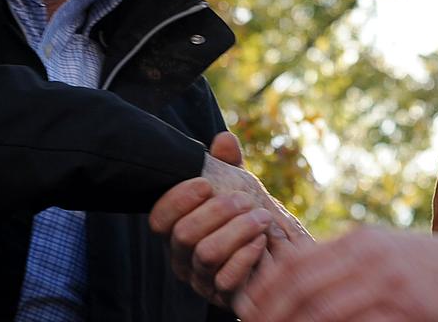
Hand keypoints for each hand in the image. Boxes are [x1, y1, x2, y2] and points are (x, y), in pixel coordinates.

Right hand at [149, 132, 310, 304]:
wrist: (278, 258)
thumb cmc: (247, 219)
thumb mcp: (239, 188)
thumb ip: (228, 165)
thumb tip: (224, 139)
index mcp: (179, 229)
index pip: (160, 218)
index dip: (179, 199)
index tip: (207, 184)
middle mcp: (184, 258)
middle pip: (183, 234)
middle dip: (217, 211)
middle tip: (245, 200)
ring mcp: (203, 280)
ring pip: (206, 254)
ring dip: (238, 230)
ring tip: (262, 218)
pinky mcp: (225, 297)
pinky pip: (227, 280)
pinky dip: (246, 256)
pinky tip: (262, 241)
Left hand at [233, 226, 437, 321]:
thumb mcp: (389, 251)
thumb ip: (348, 263)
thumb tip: (298, 276)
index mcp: (360, 242)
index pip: (294, 265)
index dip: (264, 293)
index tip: (246, 315)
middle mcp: (370, 258)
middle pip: (301, 292)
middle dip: (272, 319)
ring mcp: (392, 285)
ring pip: (324, 314)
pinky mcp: (413, 310)